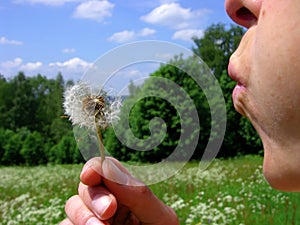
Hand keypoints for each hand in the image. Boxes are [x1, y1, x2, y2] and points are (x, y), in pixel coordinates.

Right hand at [60, 157, 178, 224]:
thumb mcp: (159, 218)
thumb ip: (138, 193)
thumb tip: (108, 166)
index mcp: (126, 192)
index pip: (106, 169)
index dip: (95, 167)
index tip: (90, 174)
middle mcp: (106, 204)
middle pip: (87, 187)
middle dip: (94, 197)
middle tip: (108, 211)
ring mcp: (91, 220)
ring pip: (72, 206)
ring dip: (82, 216)